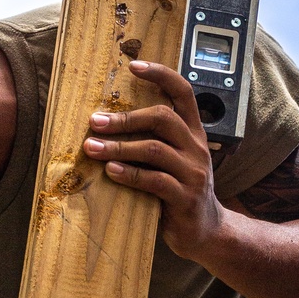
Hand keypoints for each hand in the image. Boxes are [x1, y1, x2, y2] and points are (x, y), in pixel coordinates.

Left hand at [82, 60, 223, 262]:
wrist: (206, 232)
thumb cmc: (180, 192)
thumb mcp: (173, 162)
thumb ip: (154, 142)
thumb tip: (109, 123)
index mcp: (194, 133)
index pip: (183, 92)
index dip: (160, 75)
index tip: (133, 65)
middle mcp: (197, 148)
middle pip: (162, 118)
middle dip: (124, 118)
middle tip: (94, 122)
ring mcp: (193, 173)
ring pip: (154, 149)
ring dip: (119, 146)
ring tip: (92, 147)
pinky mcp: (185, 198)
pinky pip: (154, 180)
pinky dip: (129, 174)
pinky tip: (110, 171)